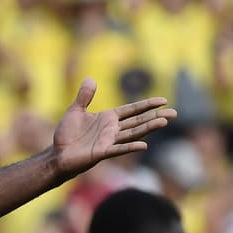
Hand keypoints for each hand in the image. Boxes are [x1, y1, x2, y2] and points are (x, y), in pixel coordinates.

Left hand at [52, 78, 175, 176]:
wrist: (58, 154)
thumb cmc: (67, 134)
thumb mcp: (75, 111)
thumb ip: (84, 96)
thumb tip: (91, 78)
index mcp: (108, 118)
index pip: (132, 110)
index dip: (147, 105)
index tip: (164, 100)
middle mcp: (112, 129)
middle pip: (138, 121)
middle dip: (155, 116)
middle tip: (174, 113)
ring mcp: (109, 141)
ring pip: (133, 133)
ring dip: (148, 128)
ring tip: (164, 121)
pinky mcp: (101, 152)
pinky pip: (118, 149)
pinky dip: (129, 147)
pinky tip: (143, 145)